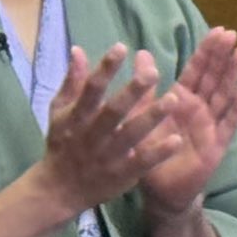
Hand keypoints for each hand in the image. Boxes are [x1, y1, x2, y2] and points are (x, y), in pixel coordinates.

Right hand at [35, 47, 185, 214]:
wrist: (59, 189)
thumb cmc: (62, 144)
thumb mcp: (59, 112)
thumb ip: (72, 82)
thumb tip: (78, 50)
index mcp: (76, 117)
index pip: (91, 89)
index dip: (105, 68)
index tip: (122, 47)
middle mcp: (92, 135)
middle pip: (113, 111)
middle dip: (132, 92)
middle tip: (153, 73)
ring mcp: (108, 156)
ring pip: (131, 135)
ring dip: (151, 117)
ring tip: (173, 100)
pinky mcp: (122, 174)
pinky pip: (142, 162)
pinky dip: (159, 152)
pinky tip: (176, 139)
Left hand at [131, 33, 236, 219]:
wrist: (160, 189)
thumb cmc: (152, 150)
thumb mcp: (143, 115)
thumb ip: (144, 87)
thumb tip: (140, 53)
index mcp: (181, 100)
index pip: (196, 70)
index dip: (207, 51)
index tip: (218, 30)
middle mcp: (199, 109)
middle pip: (213, 78)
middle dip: (222, 56)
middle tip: (232, 34)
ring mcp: (210, 126)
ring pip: (223, 95)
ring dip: (233, 74)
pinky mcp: (216, 145)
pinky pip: (228, 124)